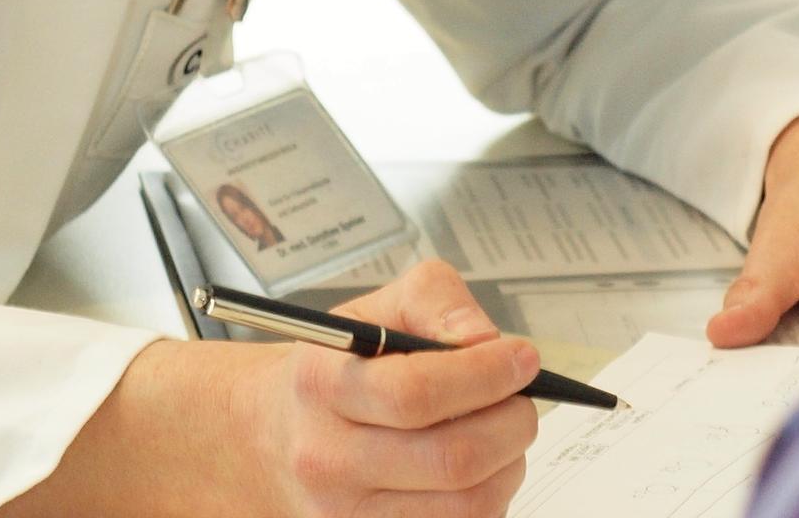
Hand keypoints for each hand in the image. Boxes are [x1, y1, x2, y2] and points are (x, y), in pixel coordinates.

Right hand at [231, 257, 542, 516]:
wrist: (276, 435)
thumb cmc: (337, 366)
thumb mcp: (373, 309)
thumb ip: (434, 301)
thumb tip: (484, 339)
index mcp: (324, 385)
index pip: (416, 393)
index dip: (484, 375)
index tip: (521, 358)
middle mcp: (330, 458)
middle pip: (450, 460)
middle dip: (511, 423)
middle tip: (522, 397)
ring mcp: (349, 515)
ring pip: (465, 507)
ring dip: (508, 464)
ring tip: (505, 430)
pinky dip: (489, 498)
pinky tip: (482, 465)